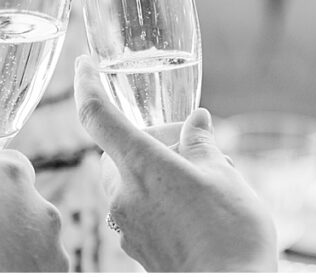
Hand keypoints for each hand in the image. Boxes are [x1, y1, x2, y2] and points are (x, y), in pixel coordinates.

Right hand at [0, 149, 68, 271]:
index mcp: (6, 175)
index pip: (11, 163)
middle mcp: (37, 205)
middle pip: (24, 202)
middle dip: (3, 214)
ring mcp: (51, 245)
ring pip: (33, 238)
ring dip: (14, 245)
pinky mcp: (55, 274)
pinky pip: (38, 267)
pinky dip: (21, 270)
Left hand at [74, 55, 277, 271]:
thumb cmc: (231, 234)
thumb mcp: (224, 178)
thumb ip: (202, 145)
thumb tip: (197, 122)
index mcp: (141, 165)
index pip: (96, 114)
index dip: (86, 84)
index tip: (84, 64)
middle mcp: (123, 194)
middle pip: (115, 152)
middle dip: (141, 143)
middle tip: (182, 148)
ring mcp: (127, 226)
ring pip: (128, 184)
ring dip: (152, 176)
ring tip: (198, 185)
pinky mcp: (137, 250)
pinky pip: (138, 214)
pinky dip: (157, 205)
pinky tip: (193, 215)